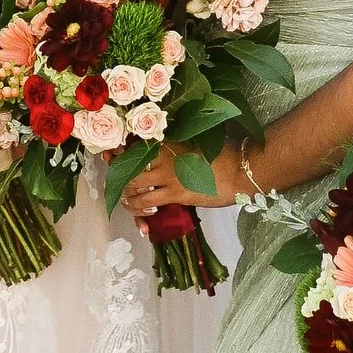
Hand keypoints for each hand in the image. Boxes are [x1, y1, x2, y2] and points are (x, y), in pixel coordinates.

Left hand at [122, 148, 239, 221]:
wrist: (242, 171)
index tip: (110, 155)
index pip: (135, 142)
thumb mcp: (199, 144)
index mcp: (170, 140)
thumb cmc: (227, 155)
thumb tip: (167, 151)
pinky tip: (147, 212)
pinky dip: (140, 208)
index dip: (118, 149)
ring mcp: (169, 174)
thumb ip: (180, 146)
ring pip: (133, 184)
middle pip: (128, 162)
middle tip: (117, 182)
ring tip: (129, 200)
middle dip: (117, 173)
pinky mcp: (176, 193)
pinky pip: (147, 201)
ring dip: (127, 194)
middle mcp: (165, 154)